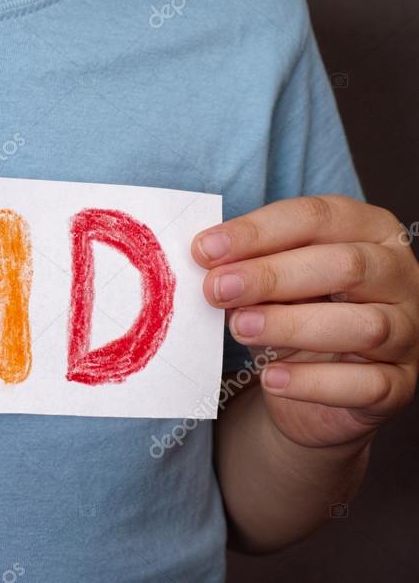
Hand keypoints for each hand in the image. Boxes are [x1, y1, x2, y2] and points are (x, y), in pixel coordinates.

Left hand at [193, 196, 417, 448]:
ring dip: (292, 325)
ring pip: (362, 324)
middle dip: (272, 275)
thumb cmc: (295, 312)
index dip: (258, 231)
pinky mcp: (400, 384)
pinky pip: (365, 384)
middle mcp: (400, 276)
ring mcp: (409, 331)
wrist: (315, 387)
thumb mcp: (273, 281)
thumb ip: (250, 265)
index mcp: (370, 231)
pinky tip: (272, 377)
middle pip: (345, 265)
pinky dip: (314, 382)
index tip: (205, 249)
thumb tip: (206, 261)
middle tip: (217, 289)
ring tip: (240, 327)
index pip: (318, 217)